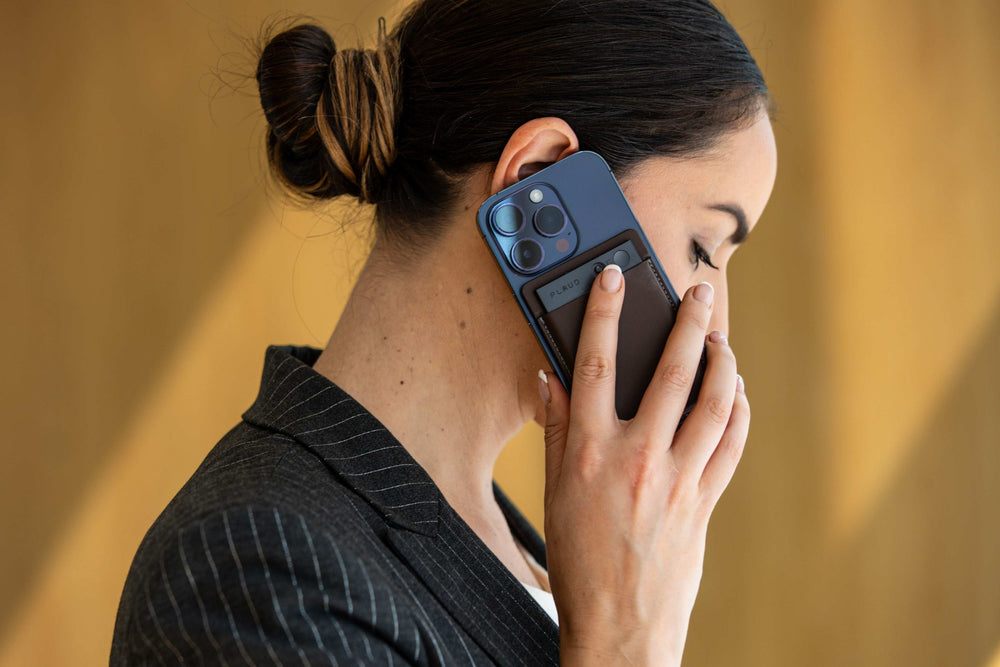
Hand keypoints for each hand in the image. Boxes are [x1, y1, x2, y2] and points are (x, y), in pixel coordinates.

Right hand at [539, 265, 748, 665]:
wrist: (621, 625)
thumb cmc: (580, 559)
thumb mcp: (555, 492)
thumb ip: (558, 430)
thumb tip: (551, 380)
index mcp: (592, 451)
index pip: (595, 365)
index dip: (603, 313)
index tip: (614, 277)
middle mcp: (638, 457)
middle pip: (669, 372)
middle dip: (688, 323)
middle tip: (699, 292)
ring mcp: (678, 479)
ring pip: (713, 403)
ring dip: (722, 363)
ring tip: (721, 340)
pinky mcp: (705, 500)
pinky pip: (731, 443)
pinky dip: (738, 411)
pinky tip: (736, 393)